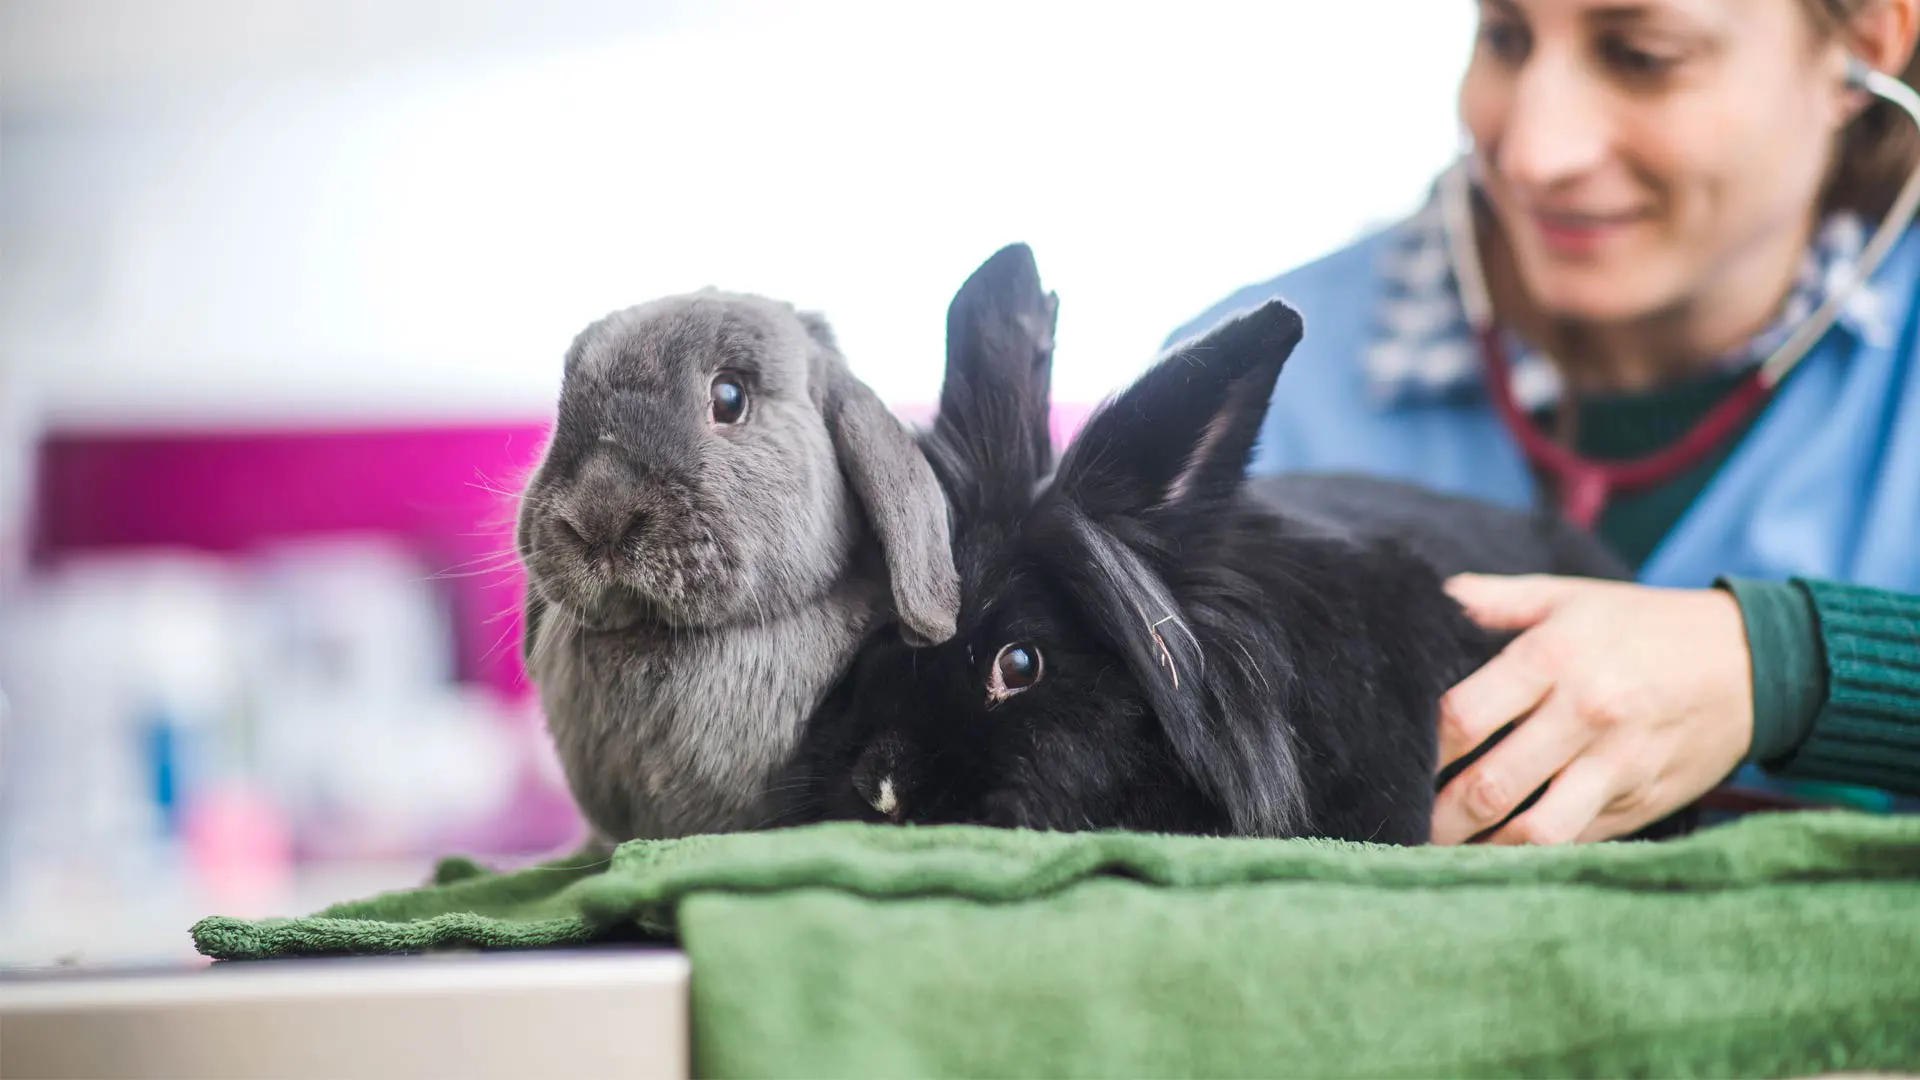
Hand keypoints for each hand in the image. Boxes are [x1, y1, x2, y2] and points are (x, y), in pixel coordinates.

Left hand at [1430, 573, 1754, 844]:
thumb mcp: (1569, 596)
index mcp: (1555, 656)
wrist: (1753, 663)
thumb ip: (1492, 598)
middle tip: (1401, 822)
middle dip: (1437, 815)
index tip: (1392, 760)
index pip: (1464, 716)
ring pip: (1534, 831)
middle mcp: (1585, 714)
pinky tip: (1495, 855)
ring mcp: (1616, 766)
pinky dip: (1530, 855)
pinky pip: (1574, 842)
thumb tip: (1428, 599)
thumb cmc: (1642, 626)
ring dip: (1479, 850)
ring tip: (1439, 853)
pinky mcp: (1640, 804)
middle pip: (1490, 785)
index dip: (1421, 747)